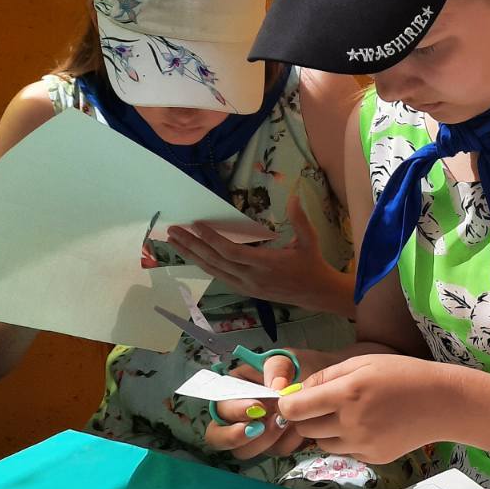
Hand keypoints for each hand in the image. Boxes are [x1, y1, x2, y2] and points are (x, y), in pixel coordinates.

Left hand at [168, 193, 352, 314]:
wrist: (316, 293)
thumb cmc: (312, 264)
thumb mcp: (310, 240)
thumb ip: (300, 219)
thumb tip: (294, 195)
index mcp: (266, 264)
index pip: (231, 252)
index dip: (211, 239)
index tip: (197, 225)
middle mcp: (251, 277)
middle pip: (215, 261)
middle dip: (193, 245)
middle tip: (174, 231)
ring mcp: (246, 286)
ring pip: (213, 271)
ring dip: (192, 256)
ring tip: (175, 243)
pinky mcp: (245, 290)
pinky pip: (219, 276)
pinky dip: (204, 265)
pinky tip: (193, 256)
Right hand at [202, 353, 306, 458]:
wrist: (327, 385)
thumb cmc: (302, 368)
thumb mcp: (288, 358)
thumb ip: (276, 367)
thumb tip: (276, 387)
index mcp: (234, 390)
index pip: (218, 406)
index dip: (232, 412)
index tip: (257, 407)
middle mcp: (238, 414)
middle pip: (217, 436)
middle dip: (237, 435)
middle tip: (262, 426)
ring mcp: (255, 432)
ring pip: (244, 451)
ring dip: (264, 440)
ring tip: (286, 424)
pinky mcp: (274, 444)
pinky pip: (273, 451)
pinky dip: (286, 442)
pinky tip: (299, 430)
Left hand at [277, 354, 446, 463]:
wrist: (443, 403)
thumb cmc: (403, 374)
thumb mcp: (364, 362)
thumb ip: (326, 376)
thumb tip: (295, 394)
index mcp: (347, 393)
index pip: (294, 409)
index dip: (288, 405)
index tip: (293, 401)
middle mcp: (351, 422)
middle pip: (305, 428)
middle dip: (308, 417)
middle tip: (326, 405)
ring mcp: (362, 444)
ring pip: (322, 443)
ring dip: (327, 431)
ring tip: (351, 415)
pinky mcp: (373, 458)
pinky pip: (346, 452)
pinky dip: (349, 441)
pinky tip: (371, 426)